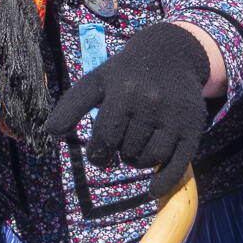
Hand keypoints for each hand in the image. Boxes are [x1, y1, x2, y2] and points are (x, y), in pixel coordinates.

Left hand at [44, 21, 209, 197]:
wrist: (172, 54)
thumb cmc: (127, 72)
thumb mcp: (97, 81)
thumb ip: (72, 105)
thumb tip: (50, 132)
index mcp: (123, 91)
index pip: (104, 140)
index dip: (98, 152)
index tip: (100, 150)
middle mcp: (151, 102)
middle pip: (128, 152)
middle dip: (121, 150)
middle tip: (125, 136)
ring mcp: (174, 116)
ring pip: (150, 160)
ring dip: (139, 161)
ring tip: (138, 143)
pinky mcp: (193, 127)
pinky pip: (177, 166)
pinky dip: (163, 181)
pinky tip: (153, 188)